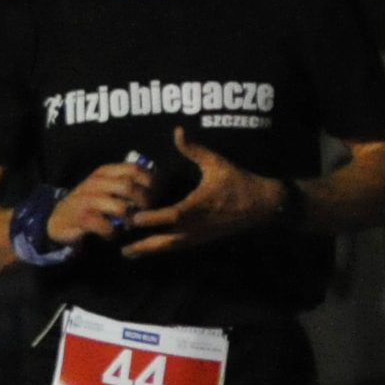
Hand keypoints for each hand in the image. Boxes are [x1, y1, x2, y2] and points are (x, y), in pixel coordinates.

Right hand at [47, 158, 155, 245]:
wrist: (59, 218)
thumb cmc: (90, 203)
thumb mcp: (106, 187)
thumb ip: (126, 183)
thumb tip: (157, 186)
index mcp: (105, 171)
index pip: (135, 169)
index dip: (150, 183)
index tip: (154, 196)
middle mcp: (97, 182)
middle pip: (130, 187)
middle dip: (144, 202)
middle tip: (145, 213)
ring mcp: (88, 199)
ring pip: (121, 208)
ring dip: (130, 220)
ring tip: (128, 225)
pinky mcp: (82, 218)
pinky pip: (106, 226)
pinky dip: (113, 233)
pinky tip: (111, 234)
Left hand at [124, 129, 290, 255]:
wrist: (262, 205)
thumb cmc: (238, 182)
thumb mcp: (216, 163)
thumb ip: (194, 149)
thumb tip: (177, 131)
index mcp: (198, 207)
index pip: (170, 216)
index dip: (151, 219)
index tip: (132, 219)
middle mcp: (196, 226)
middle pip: (165, 241)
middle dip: (143, 245)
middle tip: (121, 250)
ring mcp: (200, 236)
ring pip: (171, 247)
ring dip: (150, 250)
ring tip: (129, 253)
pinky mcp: (203, 239)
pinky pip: (179, 246)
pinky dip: (163, 248)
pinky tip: (150, 248)